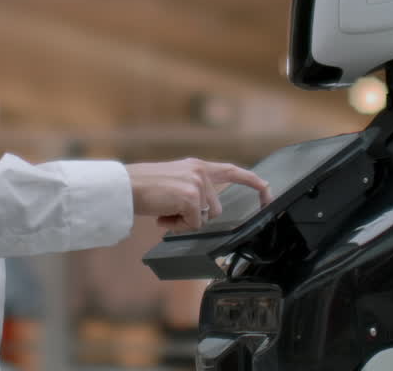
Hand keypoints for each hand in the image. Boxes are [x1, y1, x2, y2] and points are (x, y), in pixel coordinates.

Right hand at [125, 158, 272, 232]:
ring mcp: (197, 184)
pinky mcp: (191, 198)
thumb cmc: (144, 186)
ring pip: (203, 218)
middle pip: (215, 208)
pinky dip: (176, 226)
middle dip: (196, 216)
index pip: (232, 171)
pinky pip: (192, 224)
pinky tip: (162, 216)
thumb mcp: (174, 179)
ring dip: (184, 221)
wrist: (125, 186)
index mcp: (198, 166)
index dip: (252, 181)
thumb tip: (203, 213)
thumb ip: (193, 188)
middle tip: (171, 210)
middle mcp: (200, 172)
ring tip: (164, 211)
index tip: (267, 190)